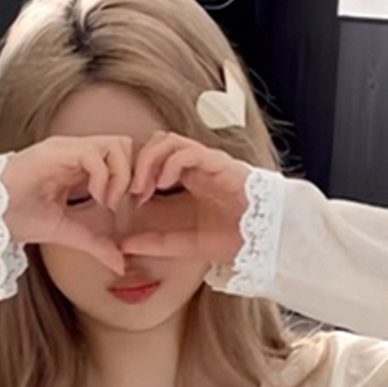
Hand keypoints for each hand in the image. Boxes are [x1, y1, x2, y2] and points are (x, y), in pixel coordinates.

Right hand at [0, 134, 138, 274]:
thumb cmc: (20, 218)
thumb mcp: (68, 232)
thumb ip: (95, 244)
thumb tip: (120, 264)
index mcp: (80, 166)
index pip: (122, 157)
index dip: (132, 179)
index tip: (130, 206)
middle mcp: (77, 152)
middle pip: (126, 144)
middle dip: (133, 174)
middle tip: (123, 201)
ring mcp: (68, 149)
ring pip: (116, 144)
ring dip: (120, 175)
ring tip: (107, 200)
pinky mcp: (57, 152)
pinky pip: (94, 153)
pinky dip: (103, 177)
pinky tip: (94, 197)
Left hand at [118, 132, 252, 266]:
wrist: (264, 241)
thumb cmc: (230, 239)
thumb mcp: (183, 244)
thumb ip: (155, 243)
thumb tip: (123, 245)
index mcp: (185, 179)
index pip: (153, 159)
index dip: (135, 174)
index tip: (126, 198)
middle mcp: (194, 166)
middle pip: (157, 143)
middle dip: (139, 162)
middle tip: (131, 190)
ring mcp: (206, 162)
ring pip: (169, 140)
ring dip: (150, 160)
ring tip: (144, 186)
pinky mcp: (219, 164)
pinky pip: (189, 151)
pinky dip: (171, 162)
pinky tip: (163, 183)